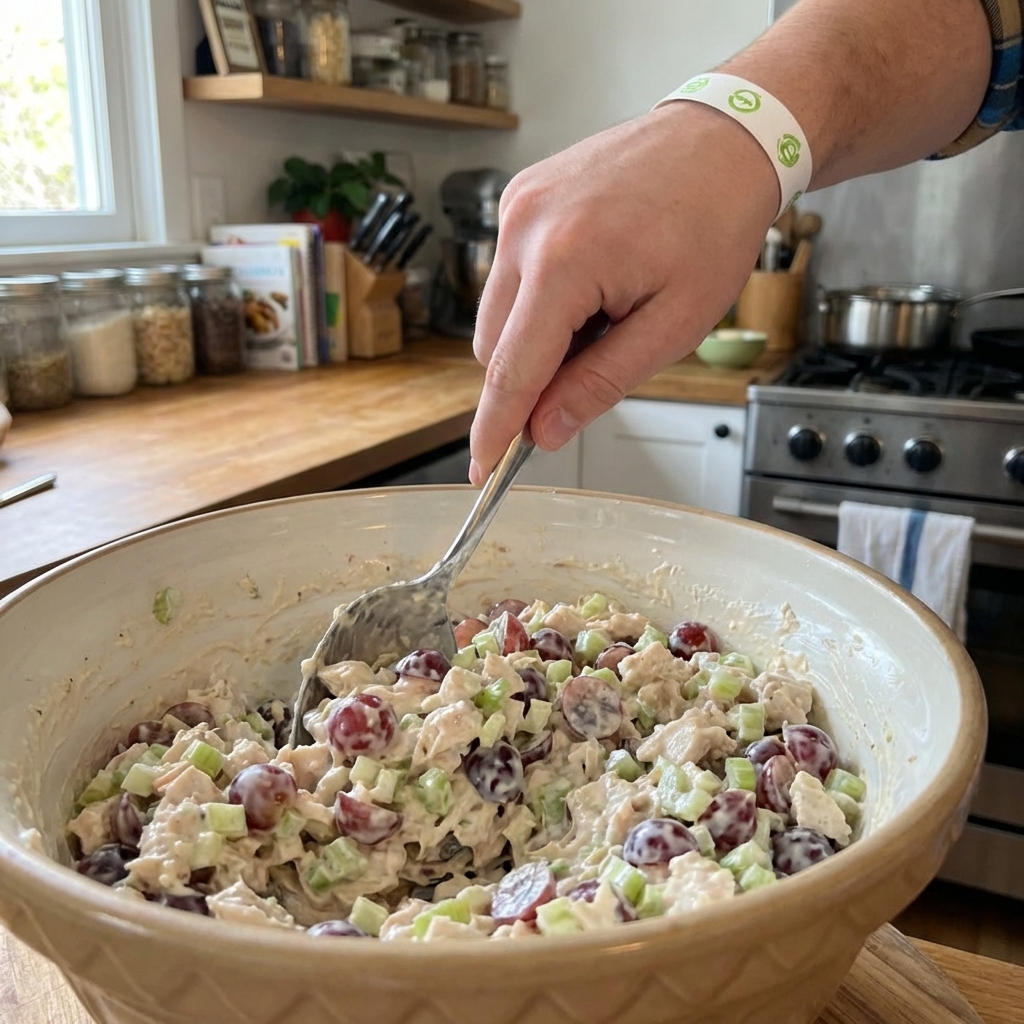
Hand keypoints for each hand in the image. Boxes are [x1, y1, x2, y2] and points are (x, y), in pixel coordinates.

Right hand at [469, 102, 779, 483]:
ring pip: (496, 315)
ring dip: (538, 337)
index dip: (495, 430)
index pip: (511, 371)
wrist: (721, 140)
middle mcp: (525, 230)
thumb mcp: (674, 324)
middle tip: (600, 360)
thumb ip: (601, 382)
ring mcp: (517, 208)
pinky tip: (592, 281)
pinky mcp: (520, 198)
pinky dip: (541, 299)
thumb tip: (545, 429)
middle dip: (533, 376)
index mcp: (565, 262)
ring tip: (605, 310)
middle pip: (493, 348)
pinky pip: (509, 276)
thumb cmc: (712, 224)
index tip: (482, 471)